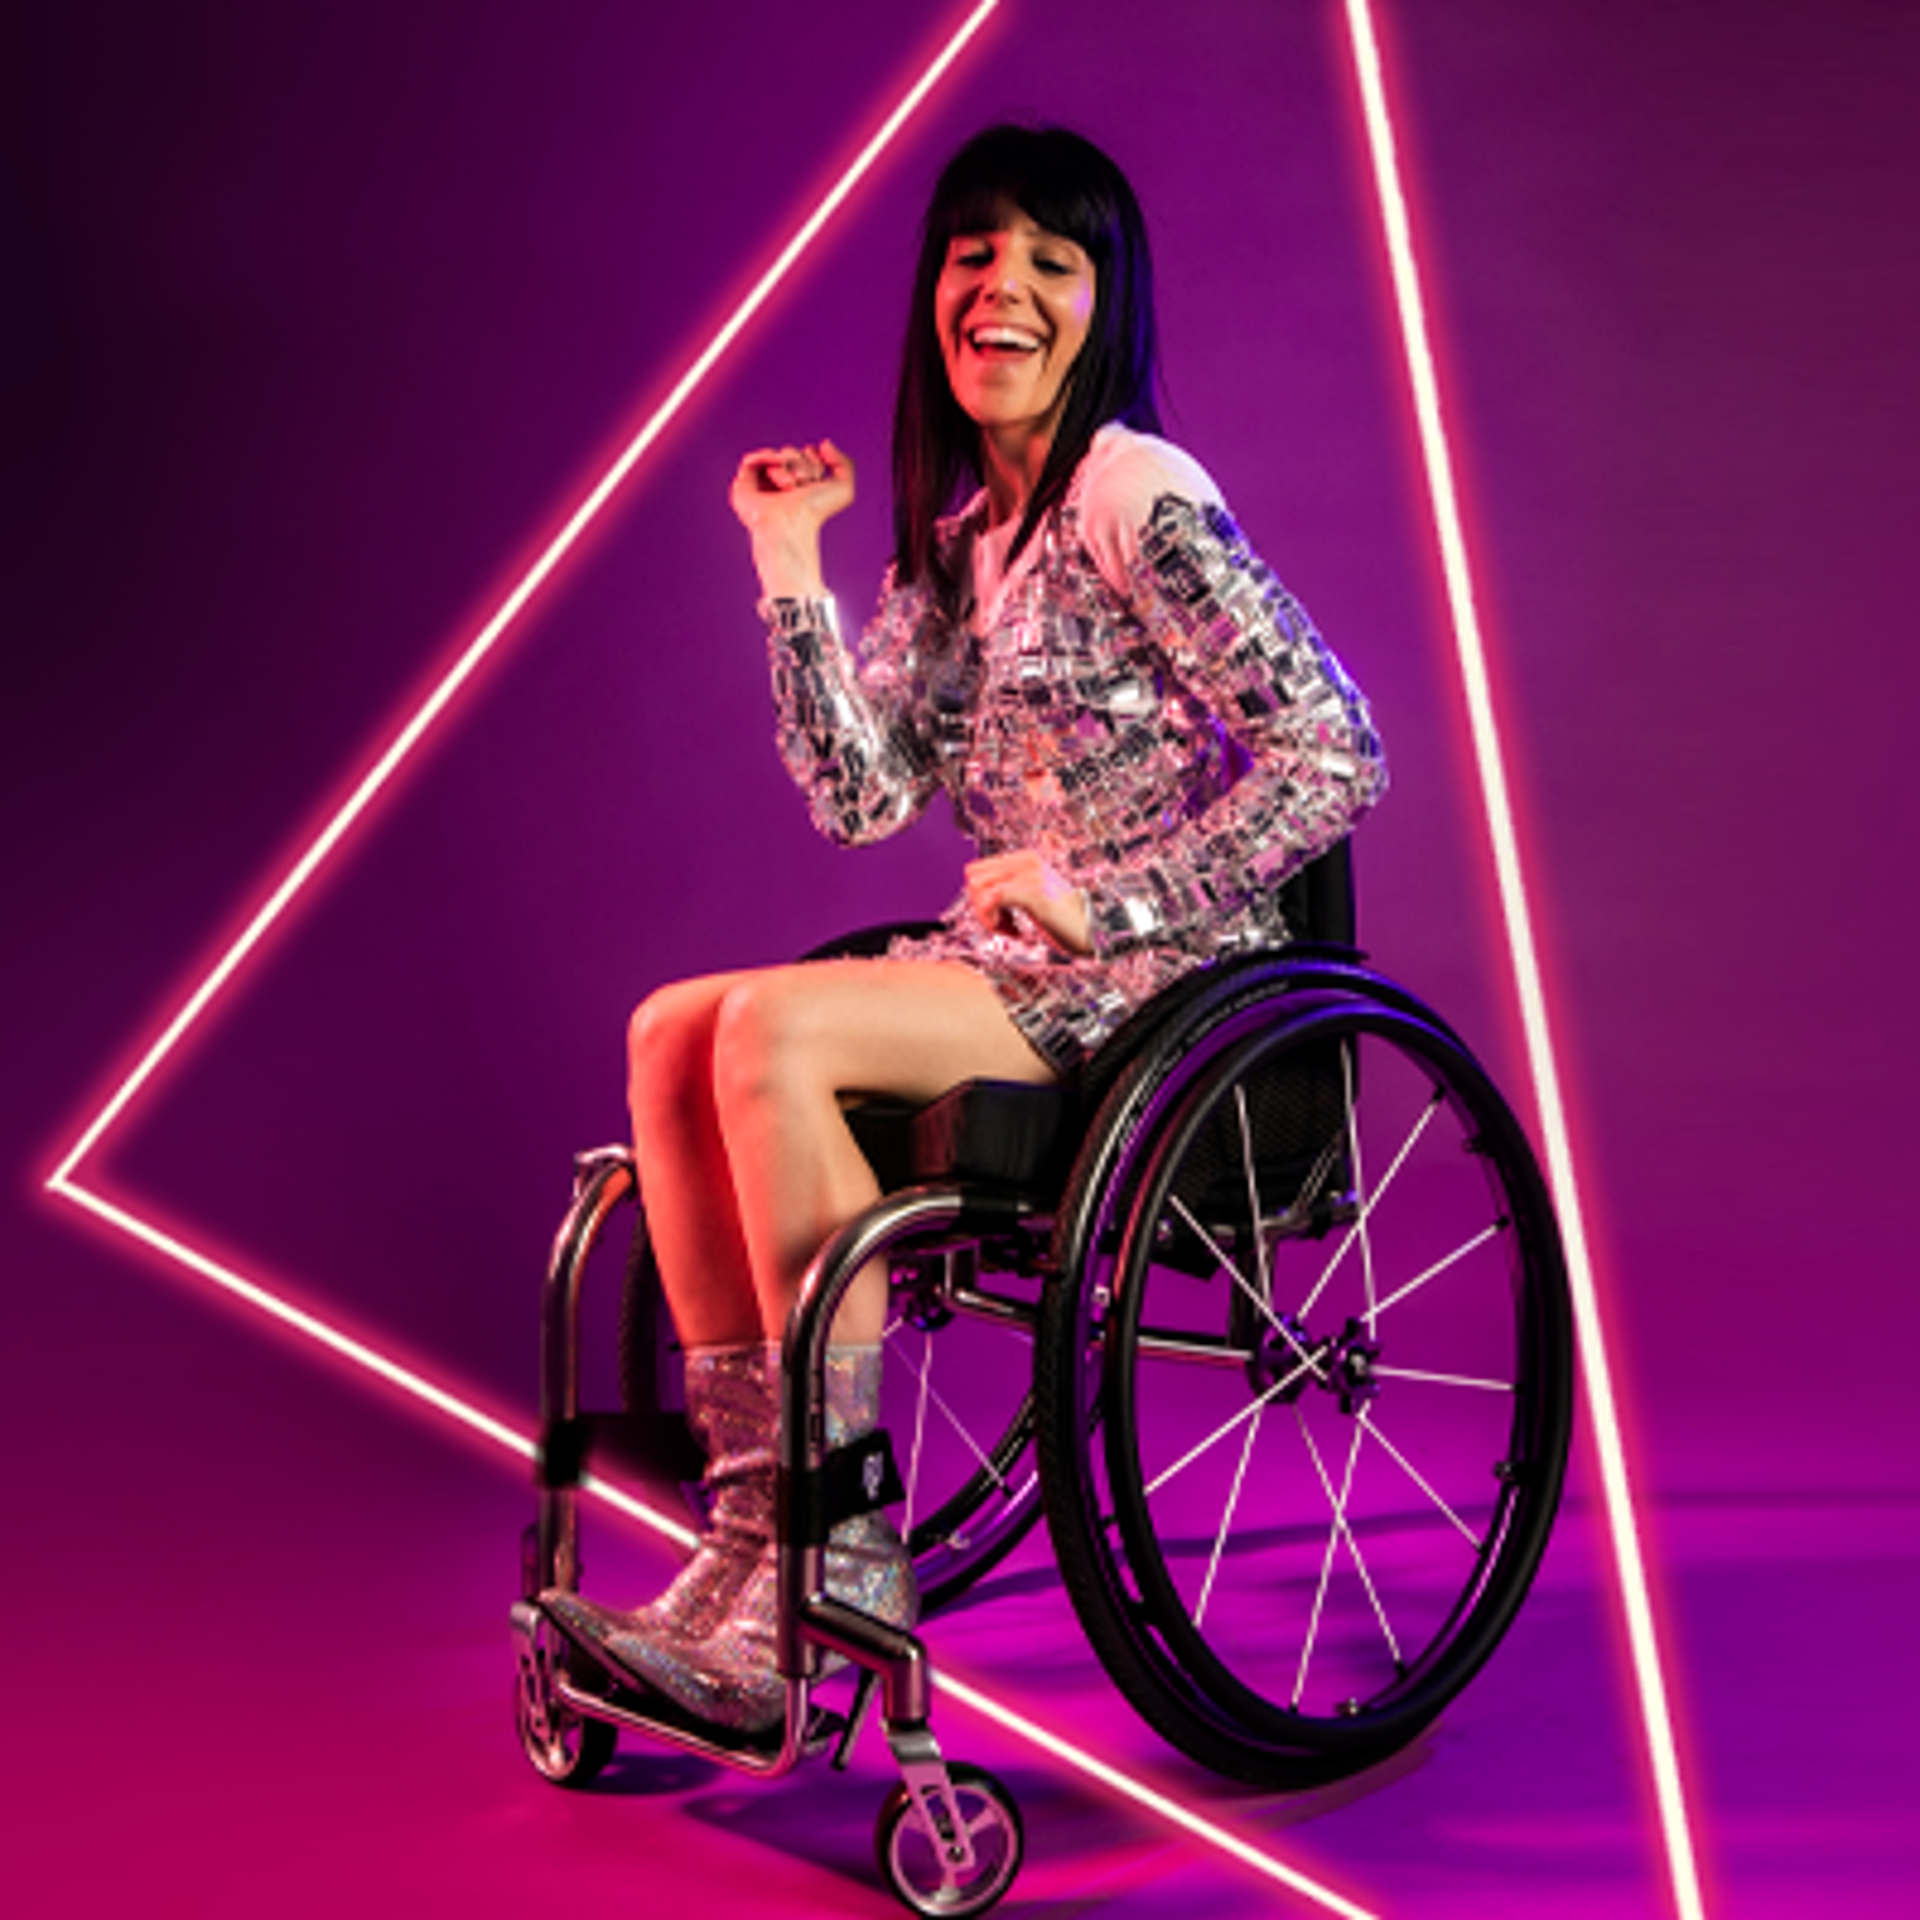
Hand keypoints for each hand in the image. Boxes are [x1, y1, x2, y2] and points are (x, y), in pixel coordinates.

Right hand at [730, 439, 854, 533]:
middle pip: (792, 453)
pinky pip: (751, 460)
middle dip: (801, 463)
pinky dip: (765, 456)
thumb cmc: (816, 512)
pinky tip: (776, 464)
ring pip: (776, 456)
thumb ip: (844, 462)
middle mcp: (784, 484)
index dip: (814, 459)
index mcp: (803, 486)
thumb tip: (823, 444)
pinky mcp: (746, 487)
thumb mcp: (843, 489)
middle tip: (802, 482)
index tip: (818, 474)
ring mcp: (764, 486)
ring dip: (787, 465)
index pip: (807, 455)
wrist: (793, 522)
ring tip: (790, 484)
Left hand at [966, 850, 1091, 955]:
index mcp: (1024, 858)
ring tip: (1009, 929)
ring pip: (979, 889)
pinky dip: (995, 920)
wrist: (1091, 930)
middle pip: (972, 878)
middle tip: (1000, 924)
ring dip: (987, 916)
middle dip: (979, 906)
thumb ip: (1008, 887)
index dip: (978, 897)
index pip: (975, 870)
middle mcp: (1026, 861)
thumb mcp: (1031, 895)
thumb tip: (976, 892)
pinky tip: (1014, 932)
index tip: (997, 915)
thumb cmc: (1061, 918)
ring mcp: (1031, 875)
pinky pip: (994, 898)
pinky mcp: (1034, 892)